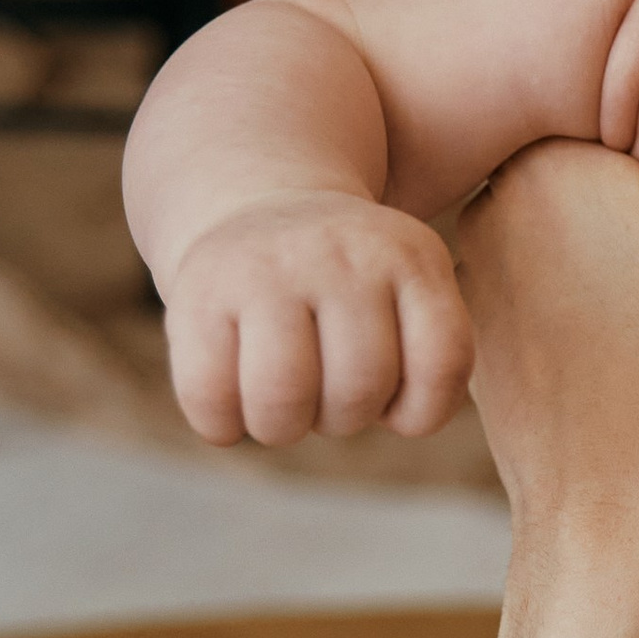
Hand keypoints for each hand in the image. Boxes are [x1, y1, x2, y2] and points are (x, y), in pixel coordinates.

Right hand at [162, 195, 474, 447]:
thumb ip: (430, 354)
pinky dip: (222, 426)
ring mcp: (265, 268)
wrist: (256, 209)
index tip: (392, 401)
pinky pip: (210, 399)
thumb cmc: (345, 288)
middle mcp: (341, 252)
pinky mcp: (196, 292)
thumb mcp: (407, 292)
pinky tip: (231, 402)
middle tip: (326, 396)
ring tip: (282, 403)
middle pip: (359, 390)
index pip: (442, 361)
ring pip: (283, 400)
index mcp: (411, 256)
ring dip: (282, 428)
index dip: (419, 411)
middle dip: (343, 420)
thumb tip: (409, 420)